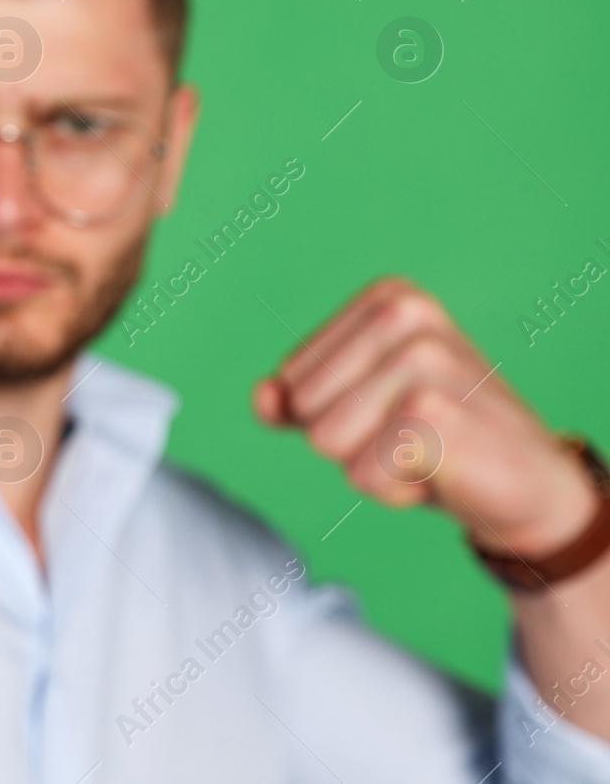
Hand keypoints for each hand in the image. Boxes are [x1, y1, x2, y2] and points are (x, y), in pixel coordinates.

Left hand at [253, 277, 595, 558]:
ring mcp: (422, 357)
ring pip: (327, 441)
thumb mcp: (359, 412)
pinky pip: (361, 474)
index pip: (292, 378)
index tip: (391, 414)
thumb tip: (262, 396)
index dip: (331, 414)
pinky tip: (438, 473)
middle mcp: (404, 313)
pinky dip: (393, 491)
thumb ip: (296, 402)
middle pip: (304, 407)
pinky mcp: (434, 410)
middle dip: (348, 442)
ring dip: (371, 467)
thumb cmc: (436, 441)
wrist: (526, 485)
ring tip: (424, 452)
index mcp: (385, 298)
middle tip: (411, 437)